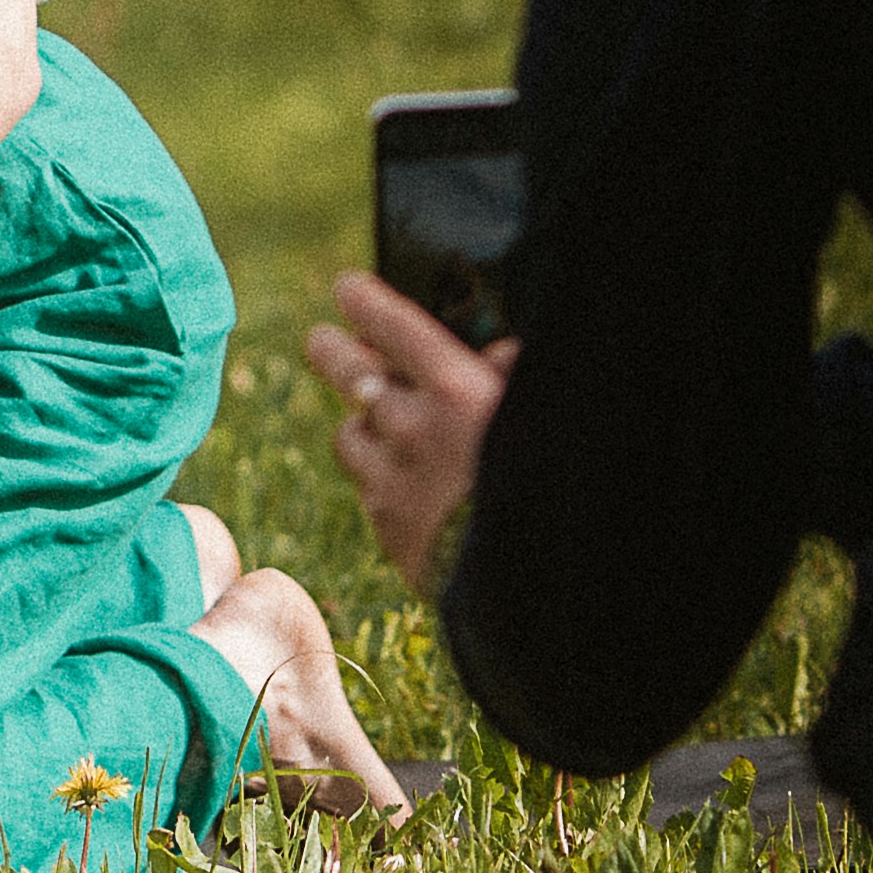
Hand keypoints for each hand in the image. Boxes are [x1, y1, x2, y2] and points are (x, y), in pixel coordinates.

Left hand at [310, 273, 512, 598]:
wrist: (531, 584)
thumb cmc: (549, 489)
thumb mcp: (540, 418)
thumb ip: (514, 379)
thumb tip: (498, 355)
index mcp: (456, 390)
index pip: (391, 323)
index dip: (362, 300)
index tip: (348, 288)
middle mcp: (411, 425)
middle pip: (343, 368)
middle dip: (329, 348)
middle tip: (323, 341)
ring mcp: (390, 478)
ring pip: (349, 431)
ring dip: (363, 424)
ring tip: (384, 427)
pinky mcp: (384, 524)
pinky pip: (366, 485)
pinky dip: (379, 476)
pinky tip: (407, 483)